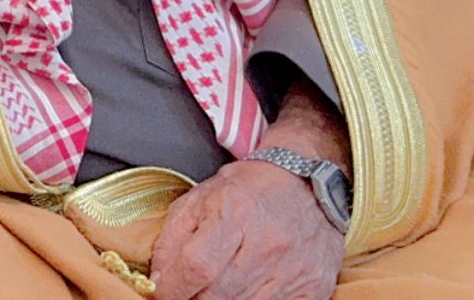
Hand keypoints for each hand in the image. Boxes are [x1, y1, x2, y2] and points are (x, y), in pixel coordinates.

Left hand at [150, 82, 349, 299]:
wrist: (305, 184)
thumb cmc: (247, 190)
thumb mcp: (198, 199)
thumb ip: (172, 239)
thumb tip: (159, 279)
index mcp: (234, 215)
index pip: (196, 267)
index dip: (172, 287)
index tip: (162, 291)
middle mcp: (268, 245)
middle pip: (217, 295)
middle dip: (193, 297)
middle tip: (188, 288)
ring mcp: (294, 270)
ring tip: (217, 284)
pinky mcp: (315, 288)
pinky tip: (246, 289)